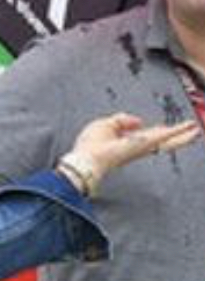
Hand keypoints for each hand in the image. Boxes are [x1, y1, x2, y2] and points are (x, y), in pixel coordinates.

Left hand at [70, 111, 199, 185]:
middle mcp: (138, 147)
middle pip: (162, 141)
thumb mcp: (106, 125)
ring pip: (167, 141)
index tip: (169, 129)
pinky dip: (178, 132)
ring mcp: (142, 147)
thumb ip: (122, 120)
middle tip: (192, 131)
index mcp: (128, 142)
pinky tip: (191, 128)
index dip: (159, 132)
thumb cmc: (90, 145)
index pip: (148, 137)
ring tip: (196, 130)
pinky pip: (164, 137)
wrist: (87, 160)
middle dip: (178, 136)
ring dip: (183, 135)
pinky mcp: (144, 145)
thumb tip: (139, 122)